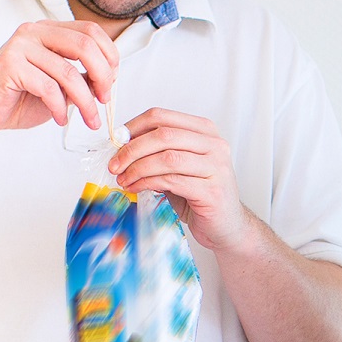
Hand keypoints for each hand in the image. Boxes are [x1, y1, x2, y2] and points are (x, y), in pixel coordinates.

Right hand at [0, 20, 118, 138]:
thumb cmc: (15, 100)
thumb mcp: (58, 88)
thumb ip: (80, 79)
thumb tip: (108, 81)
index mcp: (47, 31)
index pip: (90, 31)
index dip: (109, 56)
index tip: (112, 82)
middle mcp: (34, 32)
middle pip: (85, 45)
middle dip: (103, 76)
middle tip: (105, 100)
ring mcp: (20, 46)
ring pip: (68, 72)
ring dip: (85, 102)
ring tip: (89, 119)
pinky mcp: (9, 65)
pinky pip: (48, 87)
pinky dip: (60, 108)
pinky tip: (59, 118)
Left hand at [111, 110, 254, 250]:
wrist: (226, 225)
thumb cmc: (199, 195)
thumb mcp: (178, 167)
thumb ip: (158, 153)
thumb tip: (122, 145)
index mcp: (205, 131)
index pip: (163, 117)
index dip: (133, 127)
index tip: (116, 141)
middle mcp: (214, 145)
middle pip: (164, 135)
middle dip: (132, 149)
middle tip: (114, 164)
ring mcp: (216, 167)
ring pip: (167, 158)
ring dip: (138, 168)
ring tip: (123, 179)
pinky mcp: (212, 191)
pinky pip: (171, 181)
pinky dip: (147, 183)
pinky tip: (135, 188)